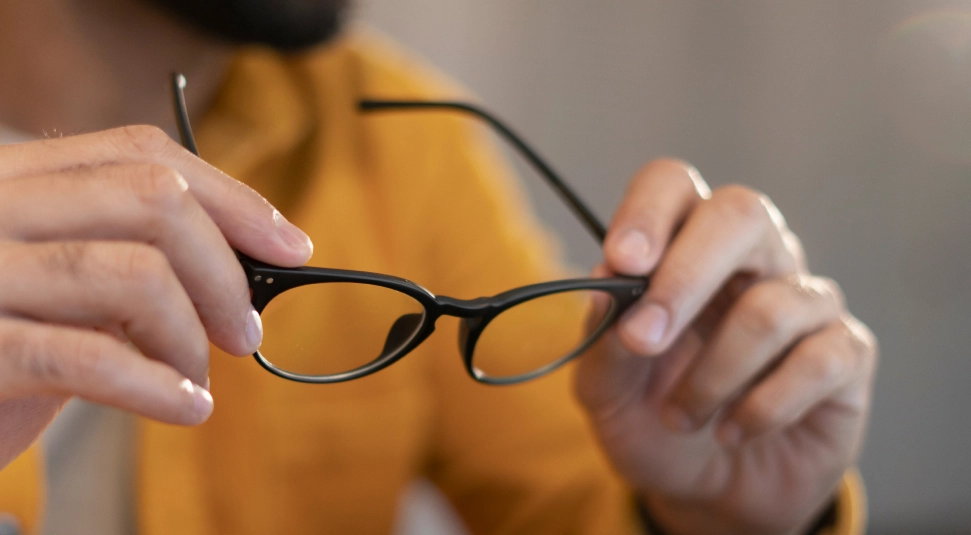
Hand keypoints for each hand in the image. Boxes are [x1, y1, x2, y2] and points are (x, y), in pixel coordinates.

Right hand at [0, 126, 312, 468]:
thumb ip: (128, 259)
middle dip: (225, 270)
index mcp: (12, 176)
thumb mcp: (57, 285)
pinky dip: (159, 386)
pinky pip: (92, 357)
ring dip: (192, 336)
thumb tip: (247, 268)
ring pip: (136, 272)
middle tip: (245, 330)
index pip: (140, 153)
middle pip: (154, 199)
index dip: (231, 197)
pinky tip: (186, 407)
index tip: (290, 246)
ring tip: (198, 379)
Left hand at [575, 160, 876, 534]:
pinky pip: (816, 362)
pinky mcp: (846, 352)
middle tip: (645, 340)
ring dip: (711, 377)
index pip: (673, 185)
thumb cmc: (655, 422)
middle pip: (741, 213)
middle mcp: (751, 258)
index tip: (622, 261)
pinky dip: (761, 408)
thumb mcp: (605, 392)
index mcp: (683, 247)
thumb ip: (602, 337)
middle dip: (686, 277)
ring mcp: (804, 300)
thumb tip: (605, 284)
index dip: (649, 211)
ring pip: (770, 307)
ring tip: (681, 417)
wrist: (708, 491)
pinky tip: (732, 430)